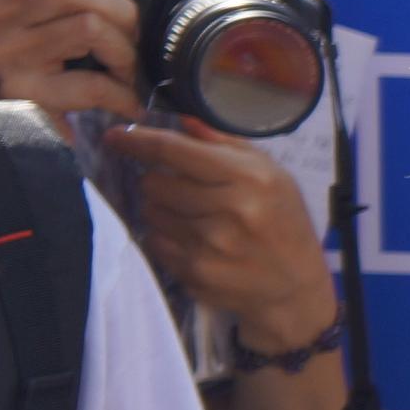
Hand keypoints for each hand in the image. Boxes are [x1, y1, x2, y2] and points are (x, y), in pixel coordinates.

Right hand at [0, 0, 144, 122]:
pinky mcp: (23, 91)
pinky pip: (94, 82)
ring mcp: (4, 54)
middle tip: (139, 35)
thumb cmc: (33, 71)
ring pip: (91, 28)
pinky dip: (123, 94)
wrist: (3, 129)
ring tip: (131, 72)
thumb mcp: (34, 25)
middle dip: (124, 11)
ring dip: (127, 53)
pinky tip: (128, 102)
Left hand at [107, 119, 337, 340]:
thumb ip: (227, 146)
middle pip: (154, 183)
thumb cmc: (285, 223)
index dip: (137, 142)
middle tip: (180, 190)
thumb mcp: (274, 176)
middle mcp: (230, 210)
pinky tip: (192, 241)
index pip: (175, 152)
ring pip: (150, 212)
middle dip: (158, 181)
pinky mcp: (195, 272)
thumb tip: (182, 122)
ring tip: (191, 217)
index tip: (113, 137)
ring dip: (162, 210)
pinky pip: (155, 242)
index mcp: (250, 178)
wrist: (296, 288)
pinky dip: (166, 237)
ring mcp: (210, 244)